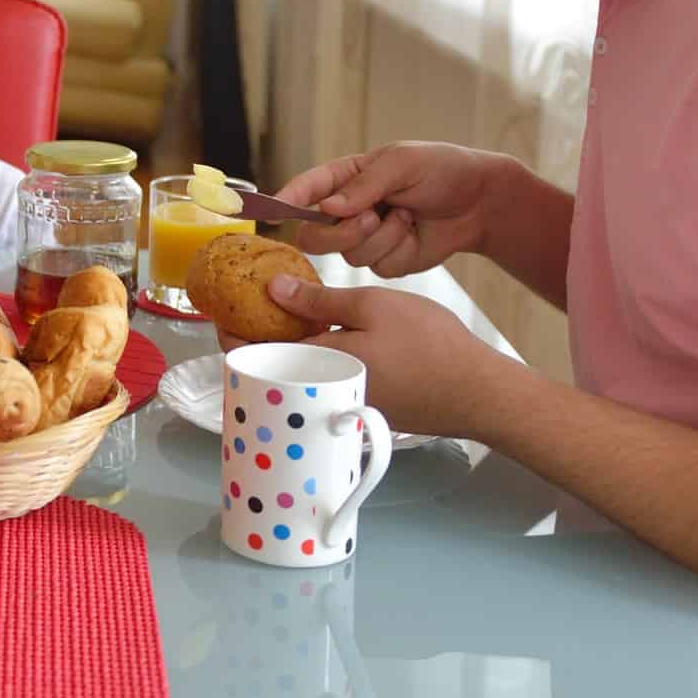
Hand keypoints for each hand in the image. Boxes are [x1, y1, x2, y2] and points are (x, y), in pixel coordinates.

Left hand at [226, 276, 518, 439]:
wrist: (478, 392)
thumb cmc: (431, 345)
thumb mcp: (371, 305)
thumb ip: (318, 300)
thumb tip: (273, 288)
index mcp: (319, 364)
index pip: (256, 352)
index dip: (231, 331)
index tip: (219, 310)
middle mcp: (323, 393)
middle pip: (273, 366)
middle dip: (257, 339)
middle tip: (249, 308)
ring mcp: (342, 405)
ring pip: (299, 374)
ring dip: (286, 349)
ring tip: (282, 317)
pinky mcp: (361, 408)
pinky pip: (323, 382)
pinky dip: (313, 360)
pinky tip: (322, 336)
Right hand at [273, 142, 499, 277]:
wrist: (479, 203)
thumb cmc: (442, 170)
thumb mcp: (402, 164)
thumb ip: (363, 185)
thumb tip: (328, 208)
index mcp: (346, 178)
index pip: (307, 189)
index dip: (287, 199)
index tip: (274, 208)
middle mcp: (348, 210)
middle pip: (314, 237)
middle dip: (340, 233)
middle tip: (370, 217)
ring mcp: (365, 239)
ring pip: (347, 254)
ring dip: (380, 236)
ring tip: (406, 215)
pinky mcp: (385, 261)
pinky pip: (376, 266)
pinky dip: (397, 249)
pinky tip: (414, 233)